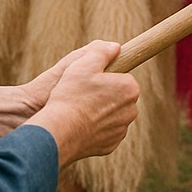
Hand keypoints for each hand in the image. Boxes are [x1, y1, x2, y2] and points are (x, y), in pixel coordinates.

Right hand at [0, 45, 126, 153]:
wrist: (60, 130)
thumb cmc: (71, 94)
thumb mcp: (84, 63)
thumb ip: (102, 51)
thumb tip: (115, 47)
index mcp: (129, 88)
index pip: (122, 78)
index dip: (105, 77)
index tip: (91, 79)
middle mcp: (131, 110)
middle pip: (118, 97)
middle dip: (105, 94)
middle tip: (83, 93)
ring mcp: (121, 130)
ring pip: (111, 115)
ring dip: (100, 111)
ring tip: (79, 108)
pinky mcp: (110, 145)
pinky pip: (104, 132)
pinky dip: (94, 128)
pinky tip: (79, 123)